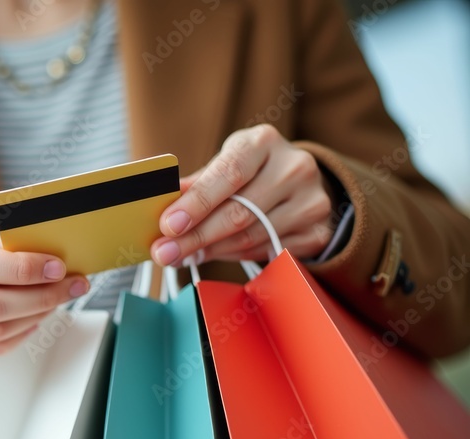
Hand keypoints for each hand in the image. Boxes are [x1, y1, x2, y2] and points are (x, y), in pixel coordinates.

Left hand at [151, 124, 334, 265]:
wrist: (300, 181)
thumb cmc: (251, 169)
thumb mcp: (225, 162)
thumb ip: (196, 184)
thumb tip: (159, 206)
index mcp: (264, 142)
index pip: (228, 174)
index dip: (197, 202)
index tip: (168, 225)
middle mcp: (295, 168)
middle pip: (238, 213)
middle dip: (195, 237)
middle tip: (164, 253)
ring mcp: (312, 201)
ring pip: (251, 238)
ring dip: (211, 250)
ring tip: (183, 255)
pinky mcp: (318, 232)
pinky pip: (266, 252)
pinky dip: (235, 256)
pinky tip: (215, 253)